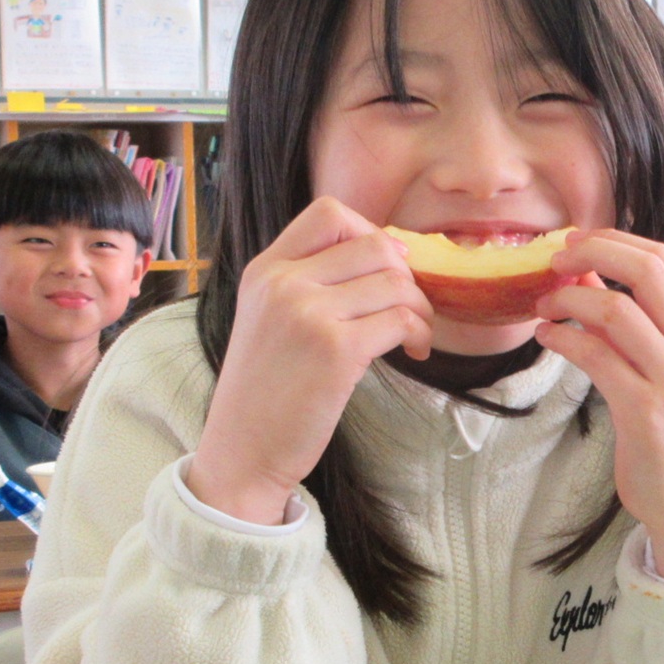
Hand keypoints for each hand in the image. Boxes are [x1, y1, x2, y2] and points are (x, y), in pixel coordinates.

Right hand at [185, 198, 432, 524]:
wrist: (243, 451)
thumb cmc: (266, 391)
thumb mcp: (268, 318)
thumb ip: (309, 282)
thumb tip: (389, 254)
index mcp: (265, 270)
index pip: (329, 213)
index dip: (370, 232)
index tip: (385, 268)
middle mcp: (283, 283)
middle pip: (373, 245)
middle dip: (406, 277)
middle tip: (409, 310)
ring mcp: (308, 313)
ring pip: (394, 283)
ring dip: (420, 309)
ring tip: (414, 336)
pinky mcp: (336, 350)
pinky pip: (401, 320)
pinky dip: (419, 334)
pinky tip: (414, 352)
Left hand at [534, 230, 663, 579]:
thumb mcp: (659, 367)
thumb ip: (629, 323)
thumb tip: (584, 274)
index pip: (662, 259)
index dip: (612, 241)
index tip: (574, 243)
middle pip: (645, 270)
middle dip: (592, 253)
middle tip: (553, 260)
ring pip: (616, 309)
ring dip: (568, 300)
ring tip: (543, 307)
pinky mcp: (647, 411)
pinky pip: (596, 356)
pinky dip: (562, 338)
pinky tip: (546, 337)